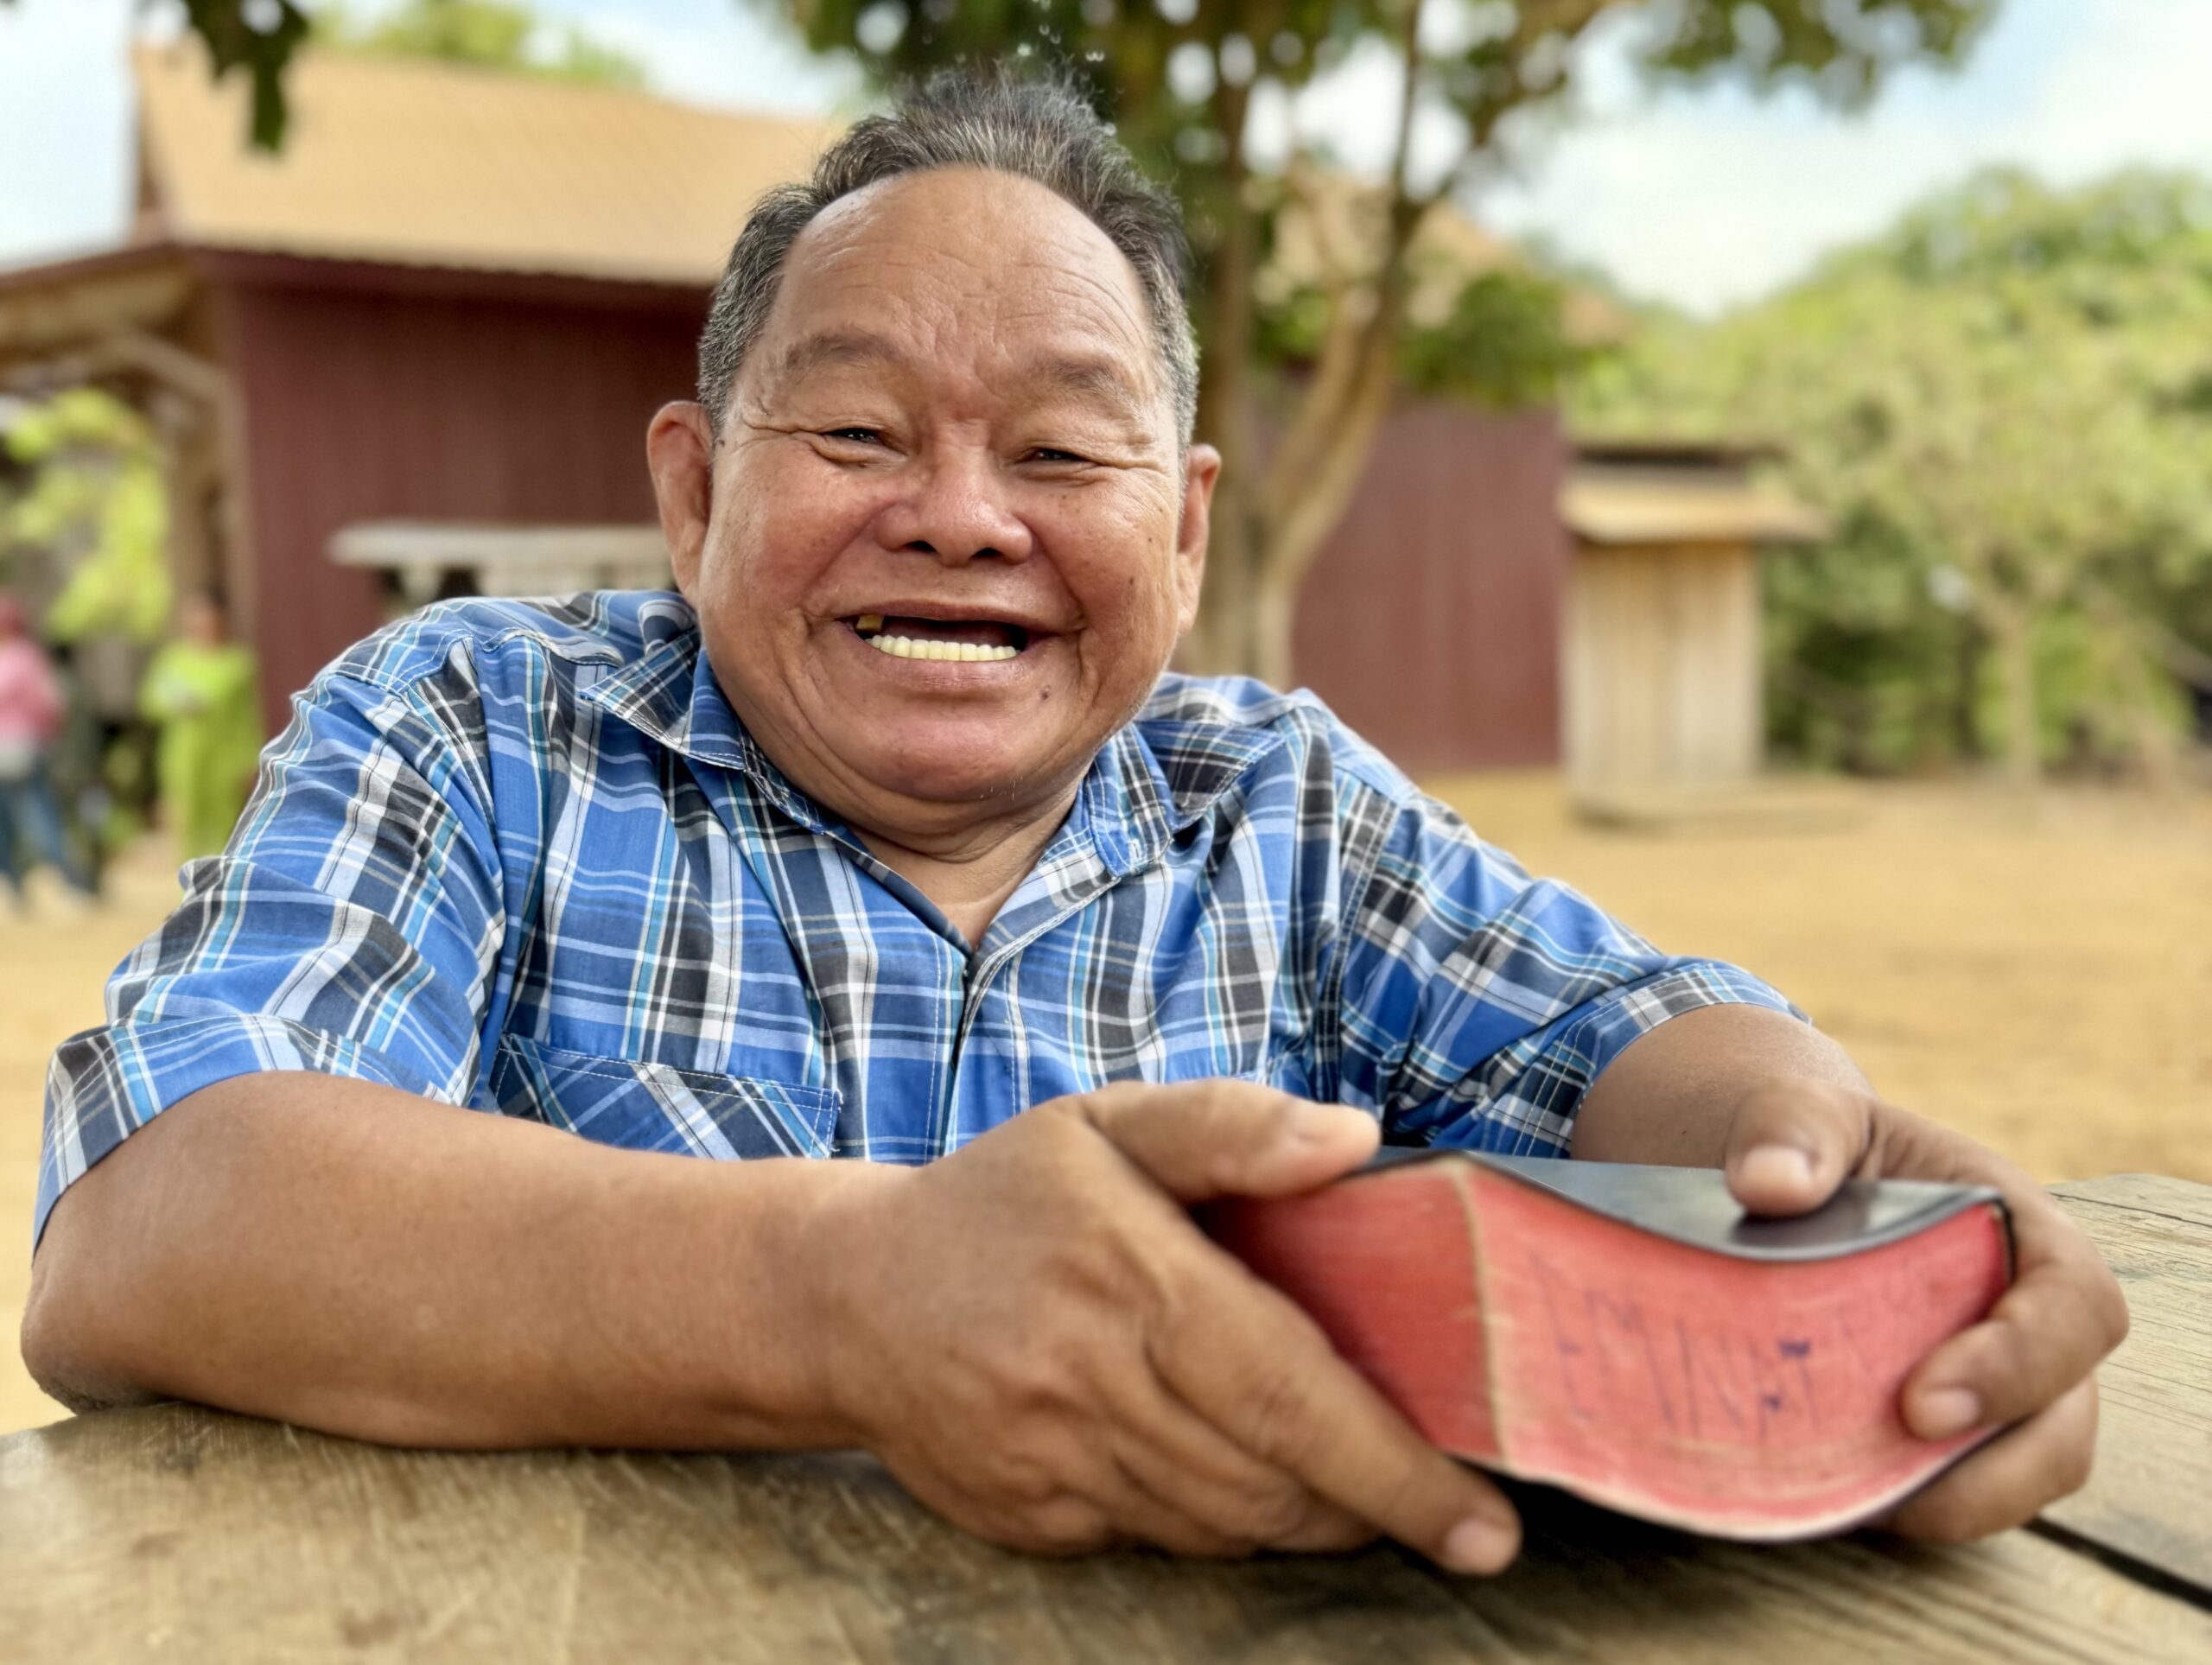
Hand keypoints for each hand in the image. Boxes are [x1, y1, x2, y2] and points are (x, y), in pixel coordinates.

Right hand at [798, 1080, 1520, 1569]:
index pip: (1290, 1396)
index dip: (1399, 1469)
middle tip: (1452, 1507)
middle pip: (1271, 1481)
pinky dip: (1224, 1521)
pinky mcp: (1031, 1520)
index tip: (1487, 1521)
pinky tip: (1237, 1470)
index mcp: (1128, 1276)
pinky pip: (1163, 1540)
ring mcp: (1053, 1464)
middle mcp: (1088, 1382)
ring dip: (1309, 1515)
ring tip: (1355, 1484)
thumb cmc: (1002, 1198)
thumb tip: (1355, 1142)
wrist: (845, 1297)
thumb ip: (1231, 1126)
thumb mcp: (1106, 1124)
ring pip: (1225, 1525)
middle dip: (1376, 1505)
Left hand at [1721, 1078, 2127, 1539]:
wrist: (1769, 1185)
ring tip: (1848, 1502)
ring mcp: (1987, 1389)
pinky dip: (1896, 1509)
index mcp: (2022, 1232)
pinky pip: (1944, 1495)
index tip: (1922, 1404)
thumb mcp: (1802, 1114)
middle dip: (1991, 1472)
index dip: (2019, 1363)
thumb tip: (1769, 1184)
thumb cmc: (1808, 1145)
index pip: (2075, 1306)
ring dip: (1942, 1505)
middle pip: (2062, 1424)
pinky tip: (1820, 1499)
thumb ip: (1793, 1131)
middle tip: (1889, 1489)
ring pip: (2013, 1478)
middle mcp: (2024, 1321)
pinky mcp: (1932, 1439)